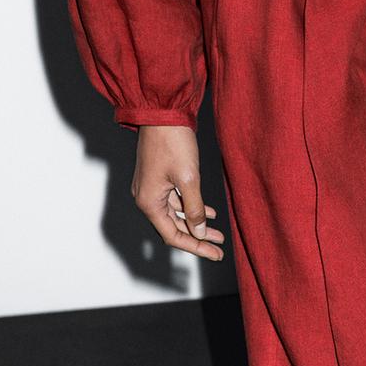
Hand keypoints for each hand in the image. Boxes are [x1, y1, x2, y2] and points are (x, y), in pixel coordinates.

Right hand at [132, 125, 225, 261]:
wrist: (163, 112)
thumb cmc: (173, 143)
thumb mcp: (189, 178)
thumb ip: (194, 209)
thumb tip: (200, 233)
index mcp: (150, 203)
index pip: (173, 235)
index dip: (196, 246)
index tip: (215, 253)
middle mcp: (146, 198)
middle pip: (173, 227)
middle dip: (198, 237)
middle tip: (219, 246)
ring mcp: (151, 187)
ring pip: (176, 213)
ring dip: (196, 221)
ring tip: (218, 229)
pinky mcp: (158, 176)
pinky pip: (175, 199)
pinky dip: (191, 206)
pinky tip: (208, 210)